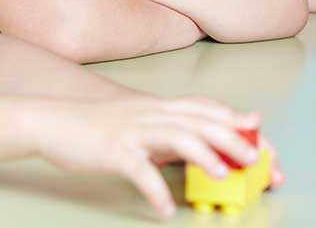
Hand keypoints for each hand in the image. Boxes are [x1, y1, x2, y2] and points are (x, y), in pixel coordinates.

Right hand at [33, 96, 262, 218]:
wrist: (53, 121)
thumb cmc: (97, 125)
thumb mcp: (139, 120)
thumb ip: (170, 128)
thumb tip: (202, 145)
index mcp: (159, 107)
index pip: (205, 108)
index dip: (235, 120)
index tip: (262, 136)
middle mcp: (151, 114)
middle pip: (199, 121)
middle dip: (231, 138)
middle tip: (256, 159)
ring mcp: (133, 131)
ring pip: (175, 137)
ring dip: (203, 155)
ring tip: (222, 175)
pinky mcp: (114, 151)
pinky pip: (139, 171)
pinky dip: (155, 191)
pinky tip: (165, 209)